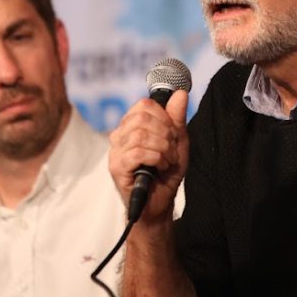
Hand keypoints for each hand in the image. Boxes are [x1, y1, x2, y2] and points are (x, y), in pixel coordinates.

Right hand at [108, 90, 188, 220]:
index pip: (144, 105)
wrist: (160, 202)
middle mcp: (120, 135)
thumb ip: (177, 118)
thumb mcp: (178, 142)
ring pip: (141, 134)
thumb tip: (180, 93)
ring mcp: (116, 151)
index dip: (164, 116)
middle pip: (142, 116)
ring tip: (167, 161)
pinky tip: (160, 167)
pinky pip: (137, 152)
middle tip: (171, 150)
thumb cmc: (166, 173)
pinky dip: (156, 158)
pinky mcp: (116, 167)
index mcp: (131, 126)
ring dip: (163, 149)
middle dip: (165, 133)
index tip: (172, 133)